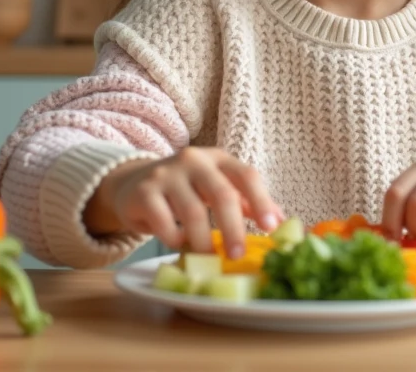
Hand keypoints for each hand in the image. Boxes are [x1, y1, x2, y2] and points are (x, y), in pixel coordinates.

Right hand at [89, 148, 282, 258]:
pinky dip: (175, 239)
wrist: (132, 185)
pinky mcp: (144, 191)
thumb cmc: (185, 191)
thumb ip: (246, 202)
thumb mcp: (216, 188)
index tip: (271, 228)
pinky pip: (164, 222)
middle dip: (234, 229)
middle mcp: (194, 160)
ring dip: (203, 242)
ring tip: (207, 256)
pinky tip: (178, 243)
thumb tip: (282, 221)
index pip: (246, 175)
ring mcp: (167, 173)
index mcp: (219, 159)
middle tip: (237, 256)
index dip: (262, 201)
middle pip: (221, 194)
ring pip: (193, 212)